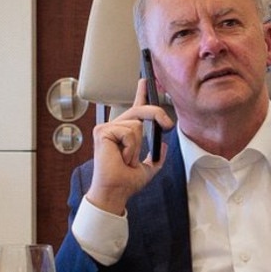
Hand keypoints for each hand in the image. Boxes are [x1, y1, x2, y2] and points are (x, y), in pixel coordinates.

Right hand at [86, 78, 174, 214]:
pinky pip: (129, 131)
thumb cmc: (126, 182)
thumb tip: (163, 144)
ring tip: (126, 159)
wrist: (115, 191)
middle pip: (140, 110)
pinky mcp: (103, 132)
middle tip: (168, 124)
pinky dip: (131, 148)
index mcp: (125, 134)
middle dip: (156, 114)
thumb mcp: (148, 168)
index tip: (145, 80)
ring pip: (137, 124)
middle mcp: (115, 128)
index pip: (135, 110)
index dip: (141, 94)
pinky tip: (121, 157)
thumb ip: (157, 157)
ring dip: (137, 146)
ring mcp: (107, 129)